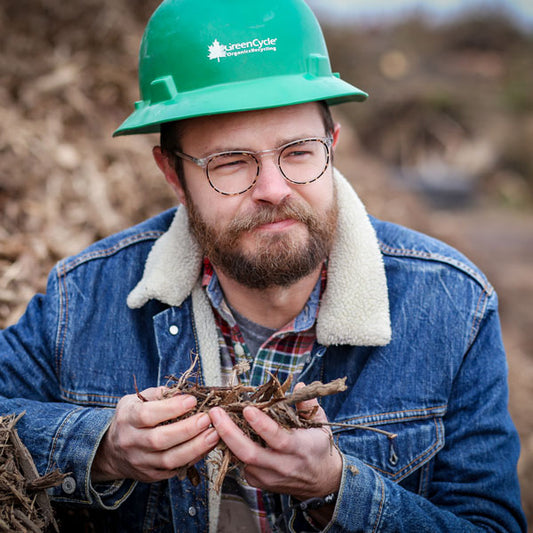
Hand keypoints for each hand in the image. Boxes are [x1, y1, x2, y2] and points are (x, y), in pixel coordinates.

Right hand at [91, 387, 219, 482]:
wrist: (112, 451)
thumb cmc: (131, 418)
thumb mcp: (137, 399)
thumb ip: (159, 394)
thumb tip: (183, 392)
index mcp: (127, 419)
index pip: (147, 415)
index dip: (171, 408)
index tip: (192, 400)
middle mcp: (131, 442)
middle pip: (159, 440)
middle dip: (187, 429)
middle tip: (207, 419)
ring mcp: (140, 462)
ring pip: (169, 460)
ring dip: (195, 447)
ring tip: (214, 434)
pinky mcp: (150, 476)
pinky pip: (174, 470)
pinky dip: (193, 459)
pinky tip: (206, 447)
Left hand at [208, 385, 341, 500]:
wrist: (321, 481)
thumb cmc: (317, 447)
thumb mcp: (320, 424)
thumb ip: (308, 405)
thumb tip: (298, 385)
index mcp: (300, 448)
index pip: (278, 439)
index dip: (261, 424)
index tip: (247, 409)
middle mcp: (283, 465)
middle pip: (250, 453)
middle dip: (229, 432)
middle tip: (216, 413)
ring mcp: (270, 477)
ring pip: (241, 460)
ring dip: (225, 439)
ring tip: (215, 419)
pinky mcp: (260, 482)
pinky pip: (241, 465)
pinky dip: (231, 449)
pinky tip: (225, 433)